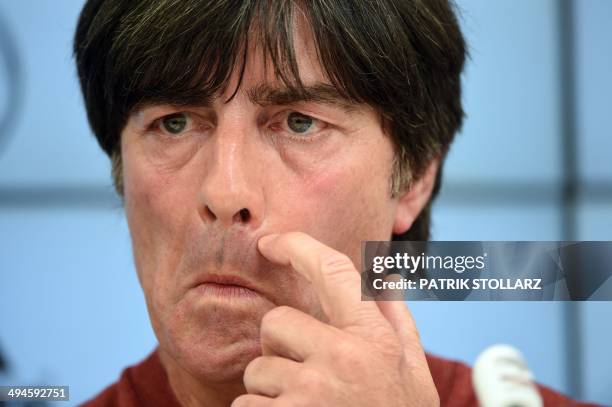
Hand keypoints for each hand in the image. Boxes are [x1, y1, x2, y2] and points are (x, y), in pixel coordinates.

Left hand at [232, 232, 438, 406]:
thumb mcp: (413, 373)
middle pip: (275, 323)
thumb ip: (397, 321)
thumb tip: (387, 273)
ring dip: (272, 391)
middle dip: (282, 349)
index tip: (272, 241)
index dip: (298, 245)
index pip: (333, 271)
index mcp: (375, 340)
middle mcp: (343, 360)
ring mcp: (310, 394)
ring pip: (257, 370)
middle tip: (307, 378)